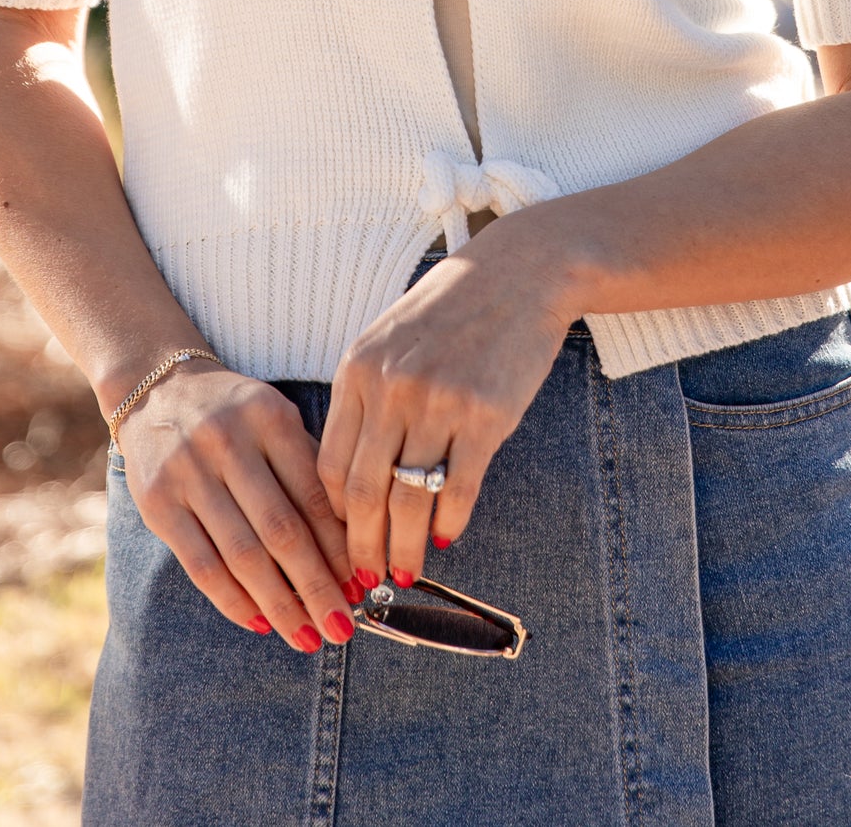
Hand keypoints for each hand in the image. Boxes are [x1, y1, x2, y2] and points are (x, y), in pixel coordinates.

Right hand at [117, 362, 362, 651]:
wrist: (157, 388)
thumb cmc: (235, 413)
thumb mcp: (276, 420)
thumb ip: (309, 470)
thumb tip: (351, 547)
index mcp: (270, 418)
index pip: (314, 494)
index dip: (340, 548)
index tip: (362, 586)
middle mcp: (228, 442)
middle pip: (281, 531)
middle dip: (317, 587)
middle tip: (343, 626)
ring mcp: (188, 472)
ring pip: (242, 555)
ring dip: (280, 604)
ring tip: (307, 636)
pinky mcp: (157, 503)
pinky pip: (201, 564)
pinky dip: (233, 600)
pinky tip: (260, 622)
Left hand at [317, 220, 572, 588]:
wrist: (521, 271)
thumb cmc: (452, 308)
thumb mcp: (390, 338)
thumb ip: (368, 398)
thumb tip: (355, 480)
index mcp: (359, 369)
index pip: (330, 464)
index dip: (334, 515)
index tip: (341, 542)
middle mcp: (392, 387)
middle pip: (363, 492)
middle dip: (362, 547)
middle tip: (366, 579)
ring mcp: (439, 401)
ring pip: (409, 500)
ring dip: (404, 547)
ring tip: (405, 572)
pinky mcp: (486, 415)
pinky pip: (460, 488)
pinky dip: (450, 522)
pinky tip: (446, 538)